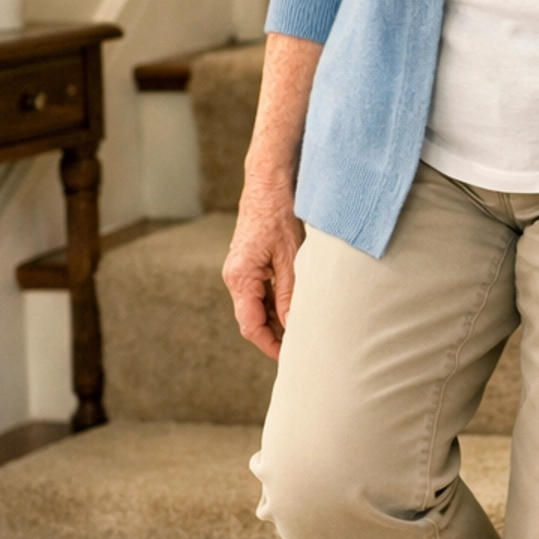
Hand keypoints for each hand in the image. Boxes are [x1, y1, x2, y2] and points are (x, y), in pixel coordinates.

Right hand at [222, 178, 303, 358]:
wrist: (269, 181)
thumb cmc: (279, 212)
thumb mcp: (290, 257)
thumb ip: (290, 294)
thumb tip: (293, 325)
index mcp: (240, 278)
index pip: (250, 325)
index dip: (270, 345)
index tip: (290, 357)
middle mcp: (235, 276)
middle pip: (252, 319)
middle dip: (275, 335)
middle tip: (302, 346)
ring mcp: (241, 270)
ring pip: (257, 306)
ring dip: (276, 319)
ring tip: (303, 329)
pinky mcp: (250, 263)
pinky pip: (260, 292)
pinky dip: (275, 303)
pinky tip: (295, 306)